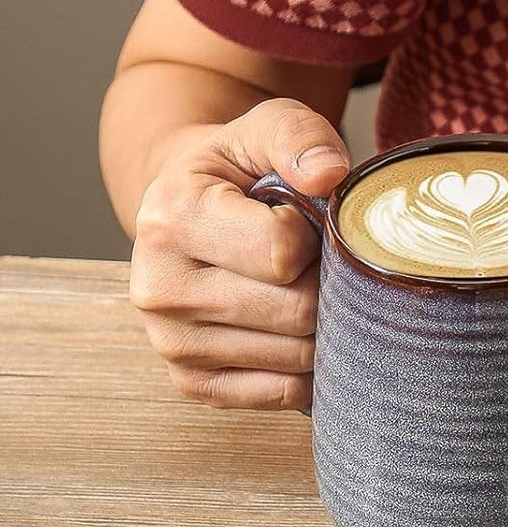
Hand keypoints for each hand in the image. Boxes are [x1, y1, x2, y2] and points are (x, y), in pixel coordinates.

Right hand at [129, 99, 350, 409]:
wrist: (183, 214)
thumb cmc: (235, 175)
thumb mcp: (261, 133)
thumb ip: (298, 136)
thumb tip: (329, 173)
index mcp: (171, 217)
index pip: (283, 255)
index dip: (314, 240)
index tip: (299, 224)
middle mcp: (159, 288)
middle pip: (297, 313)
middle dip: (325, 288)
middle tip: (313, 265)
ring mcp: (172, 344)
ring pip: (298, 358)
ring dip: (322, 329)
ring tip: (299, 292)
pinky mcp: (192, 384)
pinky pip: (285, 393)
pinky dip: (307, 368)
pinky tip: (294, 332)